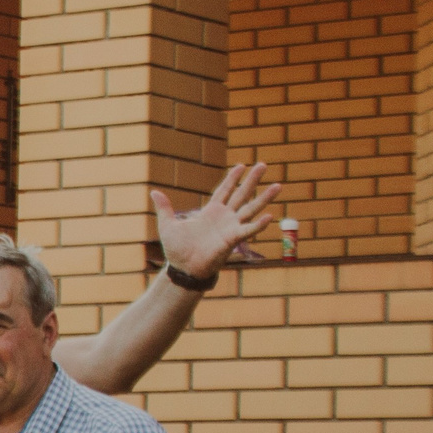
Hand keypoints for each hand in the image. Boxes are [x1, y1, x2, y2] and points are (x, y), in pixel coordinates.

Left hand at [153, 162, 281, 277]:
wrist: (182, 268)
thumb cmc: (177, 249)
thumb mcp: (168, 224)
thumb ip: (165, 208)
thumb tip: (153, 192)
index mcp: (210, 211)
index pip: (224, 190)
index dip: (232, 178)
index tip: (242, 165)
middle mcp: (224, 217)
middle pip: (241, 194)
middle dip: (252, 180)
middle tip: (264, 164)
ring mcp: (230, 227)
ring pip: (250, 209)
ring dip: (264, 198)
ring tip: (278, 186)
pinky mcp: (232, 240)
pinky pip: (248, 230)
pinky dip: (258, 224)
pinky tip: (270, 216)